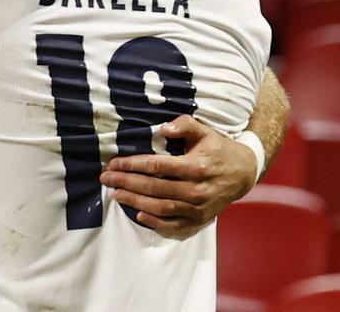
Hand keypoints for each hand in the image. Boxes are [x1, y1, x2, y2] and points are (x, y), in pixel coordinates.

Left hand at [100, 115, 256, 238]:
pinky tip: (139, 214)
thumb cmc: (217, 149)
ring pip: (161, 207)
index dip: (131, 164)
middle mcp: (197, 189)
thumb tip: (164, 128)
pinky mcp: (201, 219)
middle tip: (106, 178)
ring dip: (135, 201)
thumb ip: (184, 125)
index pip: (156, 166)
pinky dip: (156, 222)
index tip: (113, 163)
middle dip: (126, 182)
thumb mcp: (204, 131)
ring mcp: (199, 208)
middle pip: (154, 187)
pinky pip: (175, 225)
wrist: (244, 173)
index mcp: (196, 167)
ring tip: (116, 194)